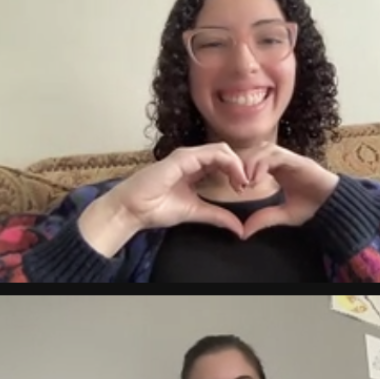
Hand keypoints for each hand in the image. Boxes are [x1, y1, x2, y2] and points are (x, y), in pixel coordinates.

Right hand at [103, 143, 252, 237]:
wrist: (133, 209)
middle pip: (226, 152)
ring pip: (222, 150)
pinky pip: (211, 154)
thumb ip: (218, 216)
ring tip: (242, 183)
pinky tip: (235, 179)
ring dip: (238, 165)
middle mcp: (191, 159)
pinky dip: (229, 164)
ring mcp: (186, 156)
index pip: (223, 161)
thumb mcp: (196, 212)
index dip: (238, 172)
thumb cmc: (156, 208)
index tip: (243, 190)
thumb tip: (240, 229)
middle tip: (246, 186)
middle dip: (241, 167)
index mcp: (194, 168)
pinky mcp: (181, 159)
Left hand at [235, 142, 340, 237]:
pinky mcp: (298, 160)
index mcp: (278, 170)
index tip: (238, 188)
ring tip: (248, 183)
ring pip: (264, 149)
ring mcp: (291, 158)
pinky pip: (275, 155)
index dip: (242, 170)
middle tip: (239, 185)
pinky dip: (262, 164)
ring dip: (251, 164)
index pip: (254, 160)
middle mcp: (283, 160)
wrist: (336, 207)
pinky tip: (258, 180)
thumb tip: (244, 232)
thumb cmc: (315, 208)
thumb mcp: (284, 215)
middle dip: (243, 165)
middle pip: (255, 150)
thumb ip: (265, 219)